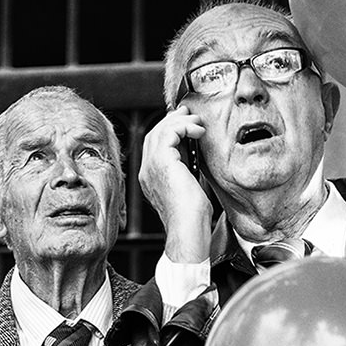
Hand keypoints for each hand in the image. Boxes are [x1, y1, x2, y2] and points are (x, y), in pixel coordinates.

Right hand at [139, 111, 212, 262]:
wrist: (188, 231)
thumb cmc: (193, 221)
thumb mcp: (190, 191)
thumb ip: (187, 173)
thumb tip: (196, 156)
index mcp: (151, 179)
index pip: (155, 147)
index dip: (170, 131)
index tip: (186, 124)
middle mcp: (147, 172)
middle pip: (154, 135)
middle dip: (173, 121)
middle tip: (190, 114)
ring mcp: (151, 167)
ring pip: (160, 131)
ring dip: (181, 122)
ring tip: (197, 122)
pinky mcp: (162, 162)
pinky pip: (170, 133)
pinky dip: (185, 127)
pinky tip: (198, 131)